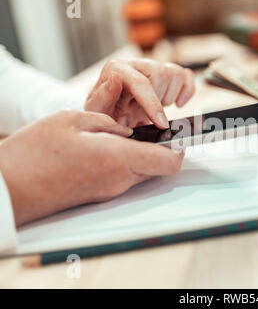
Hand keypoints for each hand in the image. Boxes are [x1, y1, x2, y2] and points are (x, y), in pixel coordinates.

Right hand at [0, 110, 183, 225]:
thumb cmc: (34, 153)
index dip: (180, 147)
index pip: (168, 161)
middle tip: (152, 127)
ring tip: (123, 134)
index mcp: (117, 158)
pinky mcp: (100, 195)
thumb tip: (128, 128)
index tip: (181, 133)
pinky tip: (107, 147)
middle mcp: (119, 179)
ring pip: (142, 172)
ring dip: (142, 154)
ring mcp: (110, 191)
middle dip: (161, 147)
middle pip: (158, 167)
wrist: (11, 188)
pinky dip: (126, 161)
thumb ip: (108, 122)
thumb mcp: (72, 120)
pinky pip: (125, 177)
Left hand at [85, 58, 195, 128]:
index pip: (140, 82)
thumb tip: (115, 78)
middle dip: (158, 101)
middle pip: (161, 74)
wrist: (114, 117)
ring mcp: (152, 66)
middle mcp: (135, 63)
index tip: (161, 124)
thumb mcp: (97, 112)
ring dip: (169, 97)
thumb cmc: (106, 114)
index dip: (153, 104)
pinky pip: (186, 76)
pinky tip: (177, 103)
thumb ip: (102, 97)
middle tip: (145, 115)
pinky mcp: (166, 73)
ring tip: (154, 109)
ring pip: (175, 73)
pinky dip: (187, 90)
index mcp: (116, 69)